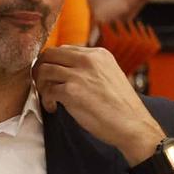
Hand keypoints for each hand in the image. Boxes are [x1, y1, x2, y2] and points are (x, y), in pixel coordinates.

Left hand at [33, 44, 165, 161]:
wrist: (133, 124)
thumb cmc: (120, 106)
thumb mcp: (108, 76)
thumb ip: (89, 69)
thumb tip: (65, 70)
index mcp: (98, 54)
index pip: (64, 49)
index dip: (53, 63)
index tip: (52, 77)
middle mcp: (88, 59)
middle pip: (49, 54)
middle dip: (40, 69)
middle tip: (43, 85)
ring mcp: (79, 74)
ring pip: (44, 70)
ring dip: (41, 85)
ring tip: (49, 99)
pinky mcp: (72, 91)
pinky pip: (46, 90)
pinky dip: (46, 101)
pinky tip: (54, 108)